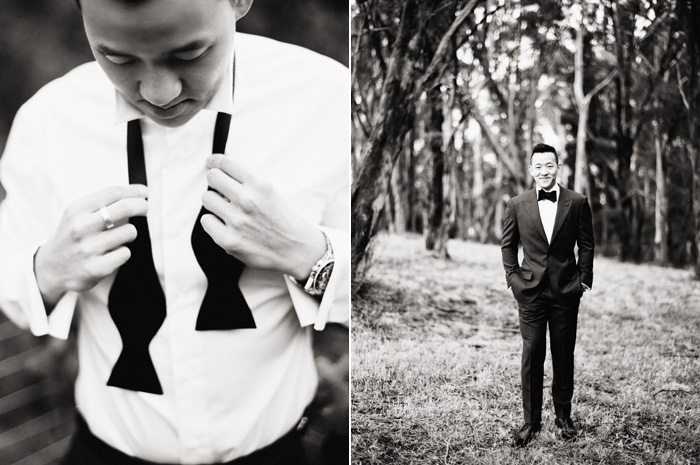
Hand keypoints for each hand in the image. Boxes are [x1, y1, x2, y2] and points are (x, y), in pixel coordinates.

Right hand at [34, 185, 148, 307]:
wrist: (51, 268)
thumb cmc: (73, 236)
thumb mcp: (78, 214)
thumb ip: (103, 203)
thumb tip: (140, 193)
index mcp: (76, 210)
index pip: (113, 192)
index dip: (134, 191)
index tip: (145, 193)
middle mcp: (81, 227)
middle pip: (125, 207)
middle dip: (142, 206)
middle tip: (145, 209)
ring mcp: (88, 249)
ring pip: (130, 231)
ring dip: (129, 233)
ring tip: (118, 237)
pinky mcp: (96, 268)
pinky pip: (126, 253)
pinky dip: (123, 252)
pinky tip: (111, 254)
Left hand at [200, 154, 325, 279]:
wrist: (297, 250)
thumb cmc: (284, 221)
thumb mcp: (271, 191)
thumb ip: (248, 180)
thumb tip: (220, 168)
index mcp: (259, 184)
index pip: (225, 162)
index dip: (215, 162)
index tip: (211, 163)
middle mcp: (247, 199)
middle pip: (212, 177)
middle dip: (216, 182)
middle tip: (222, 190)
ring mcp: (236, 220)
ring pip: (207, 198)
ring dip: (215, 203)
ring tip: (229, 211)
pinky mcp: (228, 240)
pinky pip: (206, 221)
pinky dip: (214, 223)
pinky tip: (228, 226)